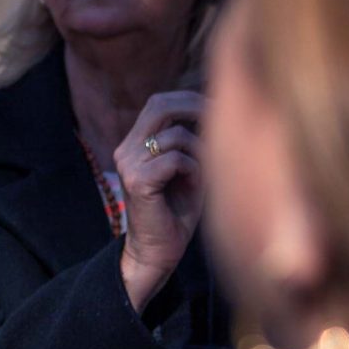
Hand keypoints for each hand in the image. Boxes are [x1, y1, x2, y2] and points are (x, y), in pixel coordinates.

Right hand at [115, 90, 205, 309]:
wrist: (159, 250)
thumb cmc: (177, 209)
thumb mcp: (187, 165)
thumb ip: (191, 137)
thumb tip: (215, 105)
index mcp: (134, 144)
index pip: (159, 103)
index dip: (190, 99)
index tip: (218, 107)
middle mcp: (126, 150)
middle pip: (160, 106)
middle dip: (196, 108)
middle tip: (222, 121)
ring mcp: (128, 165)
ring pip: (176, 135)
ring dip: (201, 152)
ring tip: (204, 175)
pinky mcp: (137, 181)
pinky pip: (176, 159)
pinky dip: (194, 170)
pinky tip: (193, 187)